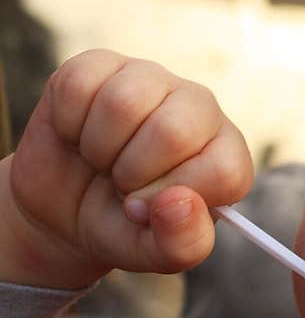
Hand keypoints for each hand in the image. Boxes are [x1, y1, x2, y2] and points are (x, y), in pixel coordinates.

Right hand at [1, 49, 253, 287]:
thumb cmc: (123, 227)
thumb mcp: (154, 253)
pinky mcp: (102, 64)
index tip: (147, 209)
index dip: (174, 199)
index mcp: (227, 157)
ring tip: (103, 160)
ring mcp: (153, 80)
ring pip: (123, 103)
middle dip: (132, 172)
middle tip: (123, 183)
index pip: (224, 171)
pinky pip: (79, 87)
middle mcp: (200, 110)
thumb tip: (179, 202)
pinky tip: (80, 135)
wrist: (63, 210)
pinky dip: (68, 124)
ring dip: (98, 148)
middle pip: (172, 131)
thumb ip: (180, 243)